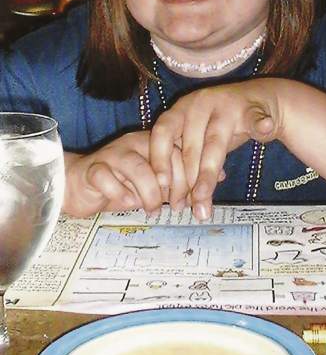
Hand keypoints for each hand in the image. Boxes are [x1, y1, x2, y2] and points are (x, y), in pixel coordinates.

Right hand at [63, 131, 188, 217]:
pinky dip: (119, 193)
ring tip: (152, 210)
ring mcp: (112, 154)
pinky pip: (106, 177)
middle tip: (174, 207)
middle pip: (161, 157)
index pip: (178, 152)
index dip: (188, 177)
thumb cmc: (121, 186)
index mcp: (152, 143)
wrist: (79, 186)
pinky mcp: (92, 169)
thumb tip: (217, 180)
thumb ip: (181, 182)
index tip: (188, 200)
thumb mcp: (156, 186)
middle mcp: (134, 143)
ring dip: (149, 192)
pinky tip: (126, 204)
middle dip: (173, 185)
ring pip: (136, 167)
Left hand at [149, 78, 282, 220]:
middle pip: (190, 144)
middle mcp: (201, 104)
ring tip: (205, 198)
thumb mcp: (199, 138)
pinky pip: (255, 119)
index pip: (163, 133)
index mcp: (182, 109)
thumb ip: (188, 162)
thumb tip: (179, 202)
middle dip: (187, 179)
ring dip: (208, 173)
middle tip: (188, 207)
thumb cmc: (222, 125)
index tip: (161, 186)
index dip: (160, 158)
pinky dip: (260, 124)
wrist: (261, 100)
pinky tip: (265, 127)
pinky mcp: (253, 108)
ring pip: (215, 142)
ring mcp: (227, 105)